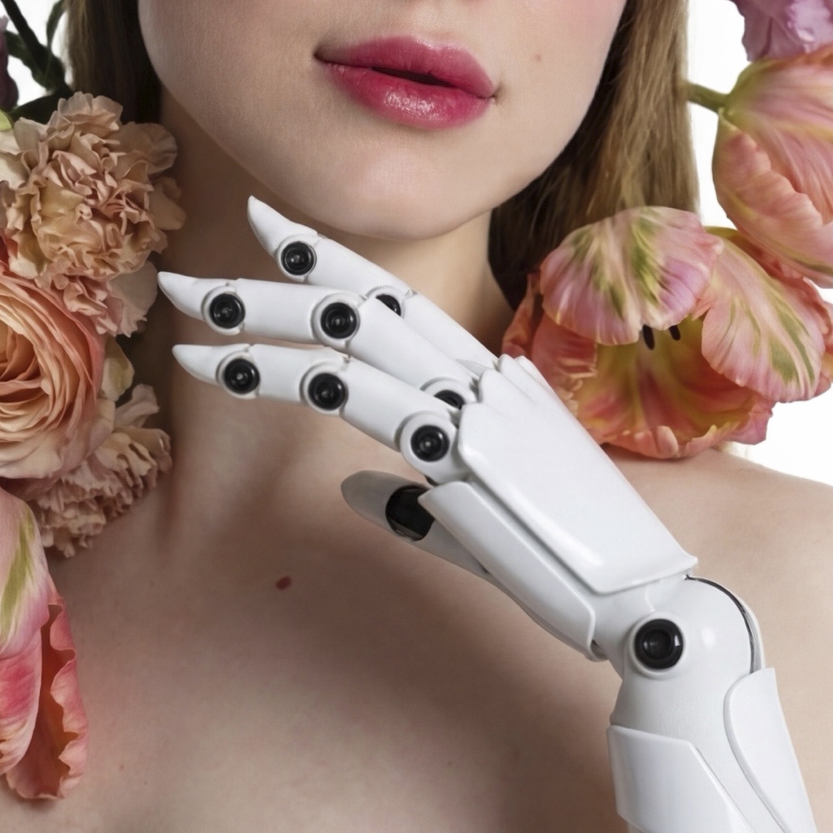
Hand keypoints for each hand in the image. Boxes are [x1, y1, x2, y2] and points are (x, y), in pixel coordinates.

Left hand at [161, 197, 695, 661]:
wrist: (644, 604)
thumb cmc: (573, 569)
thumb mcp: (483, 520)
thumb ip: (420, 498)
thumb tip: (362, 491)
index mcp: (493, 381)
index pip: (400, 299)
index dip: (331, 258)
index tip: (272, 228)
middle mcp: (484, 377)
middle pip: (364, 301)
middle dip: (274, 282)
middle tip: (192, 275)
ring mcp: (476, 408)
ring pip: (350, 335)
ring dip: (261, 324)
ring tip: (187, 322)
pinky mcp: (466, 454)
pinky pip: (364, 397)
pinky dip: (294, 375)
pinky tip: (236, 369)